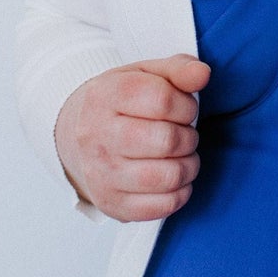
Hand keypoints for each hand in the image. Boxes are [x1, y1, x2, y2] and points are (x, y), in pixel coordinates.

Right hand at [54, 55, 210, 220]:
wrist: (75, 136)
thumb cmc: (121, 103)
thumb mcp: (145, 74)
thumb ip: (178, 69)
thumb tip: (202, 75)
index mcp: (104, 97)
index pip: (163, 100)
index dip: (186, 105)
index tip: (183, 109)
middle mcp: (96, 137)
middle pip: (167, 141)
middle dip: (188, 137)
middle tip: (183, 134)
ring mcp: (101, 174)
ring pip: (168, 176)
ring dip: (188, 166)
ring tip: (182, 156)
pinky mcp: (111, 204)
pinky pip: (161, 207)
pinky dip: (179, 193)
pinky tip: (173, 178)